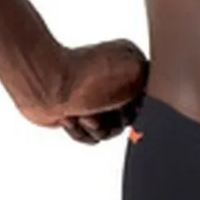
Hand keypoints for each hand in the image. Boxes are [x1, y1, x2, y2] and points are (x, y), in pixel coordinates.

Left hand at [18, 38, 148, 143]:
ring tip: (83, 116)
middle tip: (99, 113)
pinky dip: (82, 133)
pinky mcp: (78, 112)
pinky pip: (91, 136)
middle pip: (130, 118)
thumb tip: (153, 101)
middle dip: (114, 122)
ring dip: (97, 129)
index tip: (126, 107)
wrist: (45, 87)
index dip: (139, 108)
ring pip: (111, 130)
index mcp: (129, 63)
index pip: (148, 97)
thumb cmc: (87, 78)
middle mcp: (113, 79)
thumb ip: (155, 83)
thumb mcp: (135, 71)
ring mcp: (95, 97)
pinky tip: (72, 119)